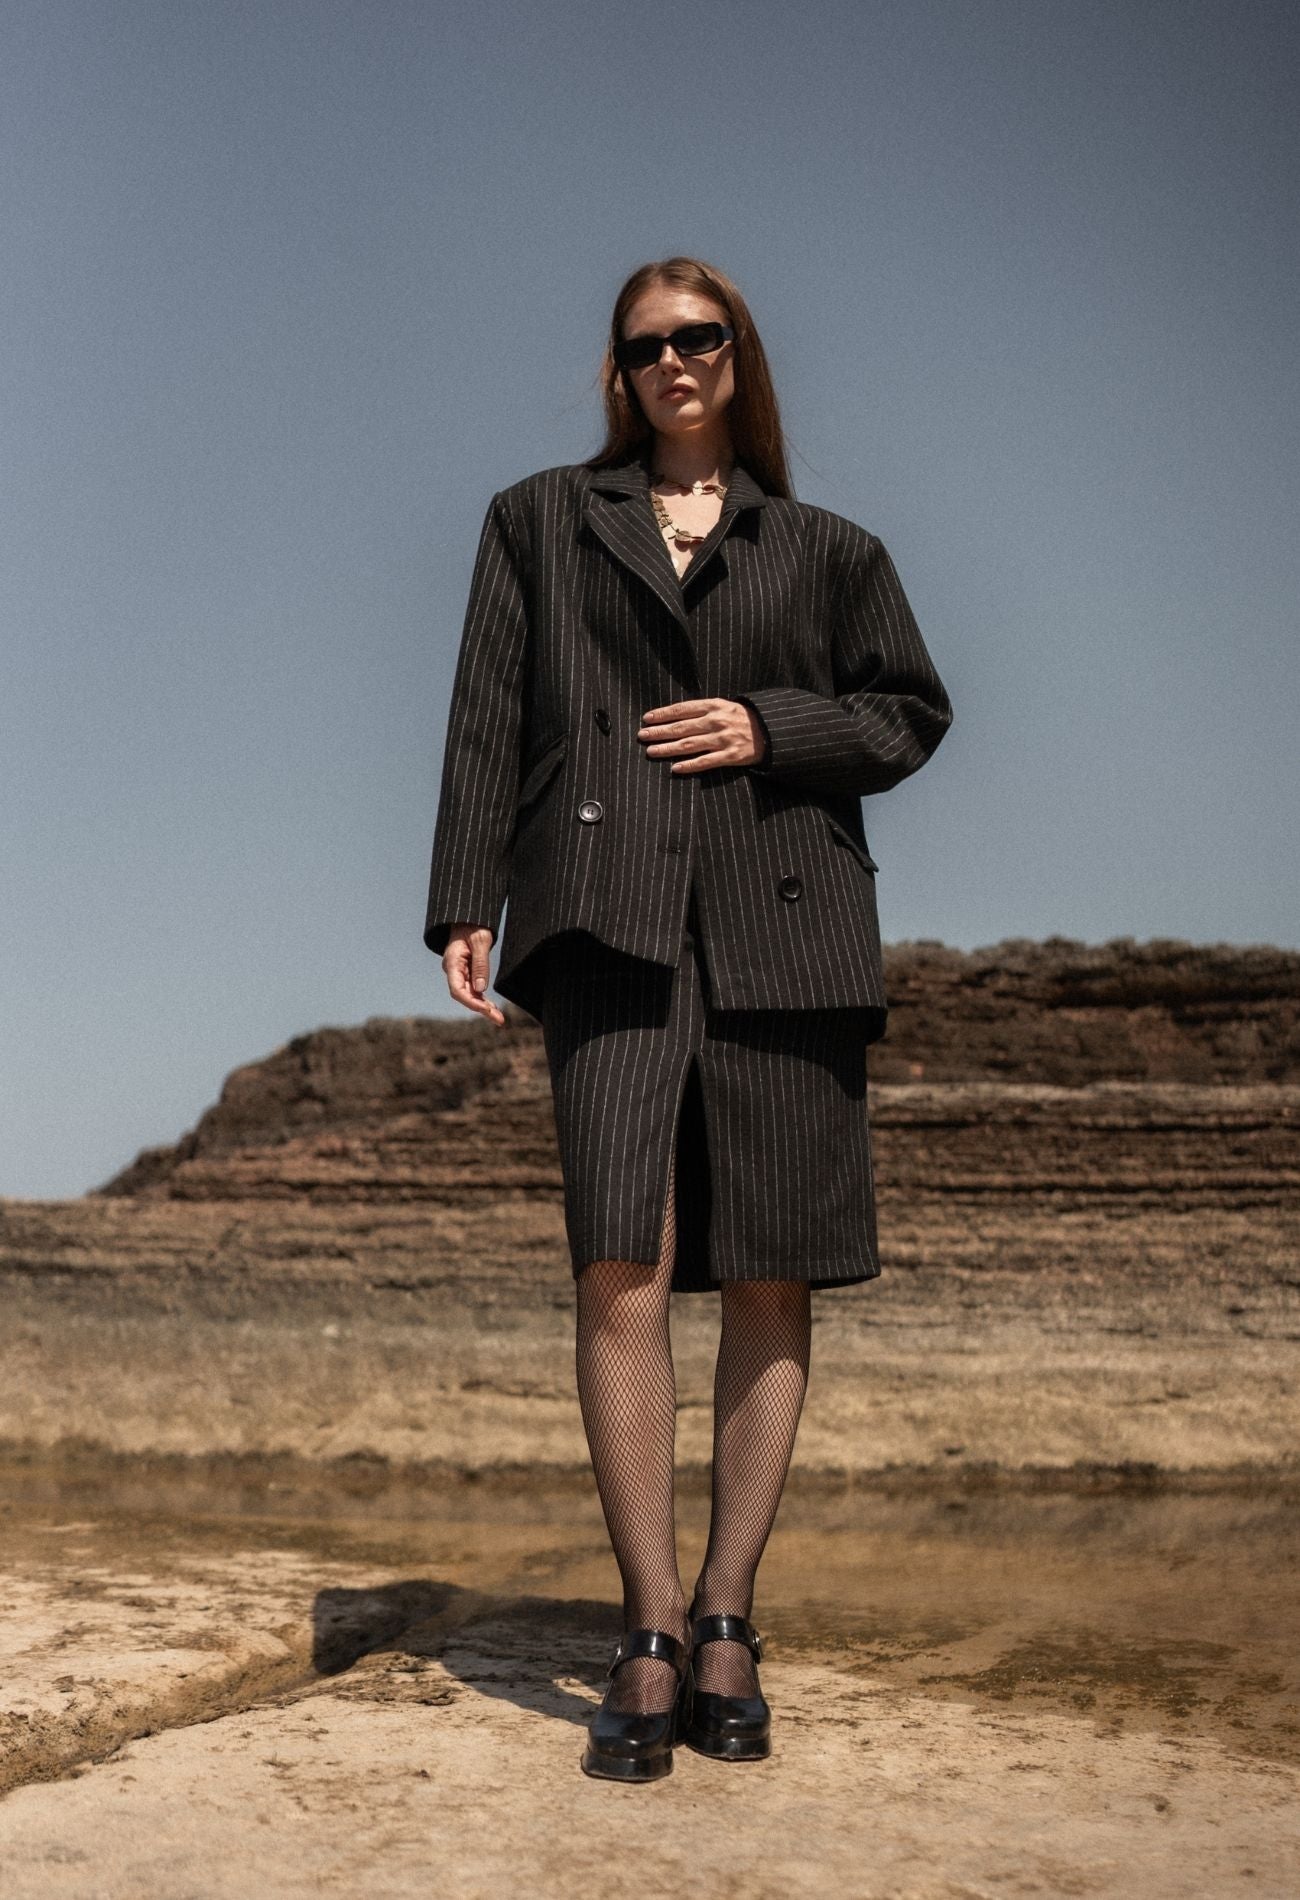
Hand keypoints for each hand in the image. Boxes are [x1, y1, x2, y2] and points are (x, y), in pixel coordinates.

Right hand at [443, 923, 505, 1025]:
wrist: (469, 917)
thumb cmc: (474, 926)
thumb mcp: (480, 941)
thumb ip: (480, 965)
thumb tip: (481, 989)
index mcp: (452, 963)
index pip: (457, 989)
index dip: (471, 1002)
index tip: (485, 1010)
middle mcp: (453, 970)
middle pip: (463, 995)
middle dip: (480, 1008)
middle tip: (499, 1020)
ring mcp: (459, 972)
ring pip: (469, 994)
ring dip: (483, 1006)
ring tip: (499, 1018)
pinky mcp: (467, 972)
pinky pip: (474, 988)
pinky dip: (483, 998)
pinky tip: (492, 1007)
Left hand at [637, 697, 766, 772]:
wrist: (771, 730)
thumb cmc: (741, 718)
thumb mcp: (723, 706)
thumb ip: (702, 710)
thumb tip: (674, 716)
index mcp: (713, 706)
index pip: (682, 709)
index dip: (663, 714)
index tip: (646, 718)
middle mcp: (716, 721)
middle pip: (681, 728)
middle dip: (659, 732)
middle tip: (642, 736)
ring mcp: (723, 739)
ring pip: (689, 745)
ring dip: (668, 748)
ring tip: (651, 751)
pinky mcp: (731, 756)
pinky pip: (706, 762)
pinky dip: (690, 765)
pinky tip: (675, 768)